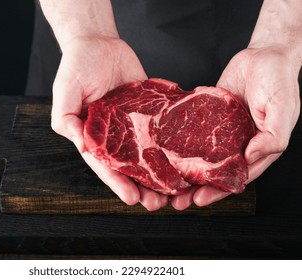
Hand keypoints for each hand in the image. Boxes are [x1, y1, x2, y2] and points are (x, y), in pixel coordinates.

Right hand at [51, 36, 168, 210]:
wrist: (98, 43)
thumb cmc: (76, 66)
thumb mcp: (64, 92)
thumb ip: (66, 119)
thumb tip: (81, 144)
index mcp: (93, 136)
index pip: (106, 165)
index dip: (118, 183)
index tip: (132, 198)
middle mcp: (115, 134)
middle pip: (130, 167)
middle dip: (143, 186)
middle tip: (158, 203)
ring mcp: (133, 124)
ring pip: (149, 154)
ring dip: (160, 173)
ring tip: (175, 191)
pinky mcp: (149, 110)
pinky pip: (162, 128)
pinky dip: (173, 144)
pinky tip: (184, 157)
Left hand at [172, 45, 300, 209]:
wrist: (263, 54)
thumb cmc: (279, 80)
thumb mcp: (283, 109)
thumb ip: (273, 136)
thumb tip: (251, 159)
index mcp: (258, 148)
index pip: (237, 176)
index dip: (219, 190)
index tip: (200, 200)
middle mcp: (239, 143)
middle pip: (216, 172)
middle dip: (197, 187)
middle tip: (176, 201)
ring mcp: (223, 131)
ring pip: (202, 157)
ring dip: (187, 171)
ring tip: (168, 185)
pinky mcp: (209, 117)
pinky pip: (194, 134)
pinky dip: (182, 145)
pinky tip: (166, 154)